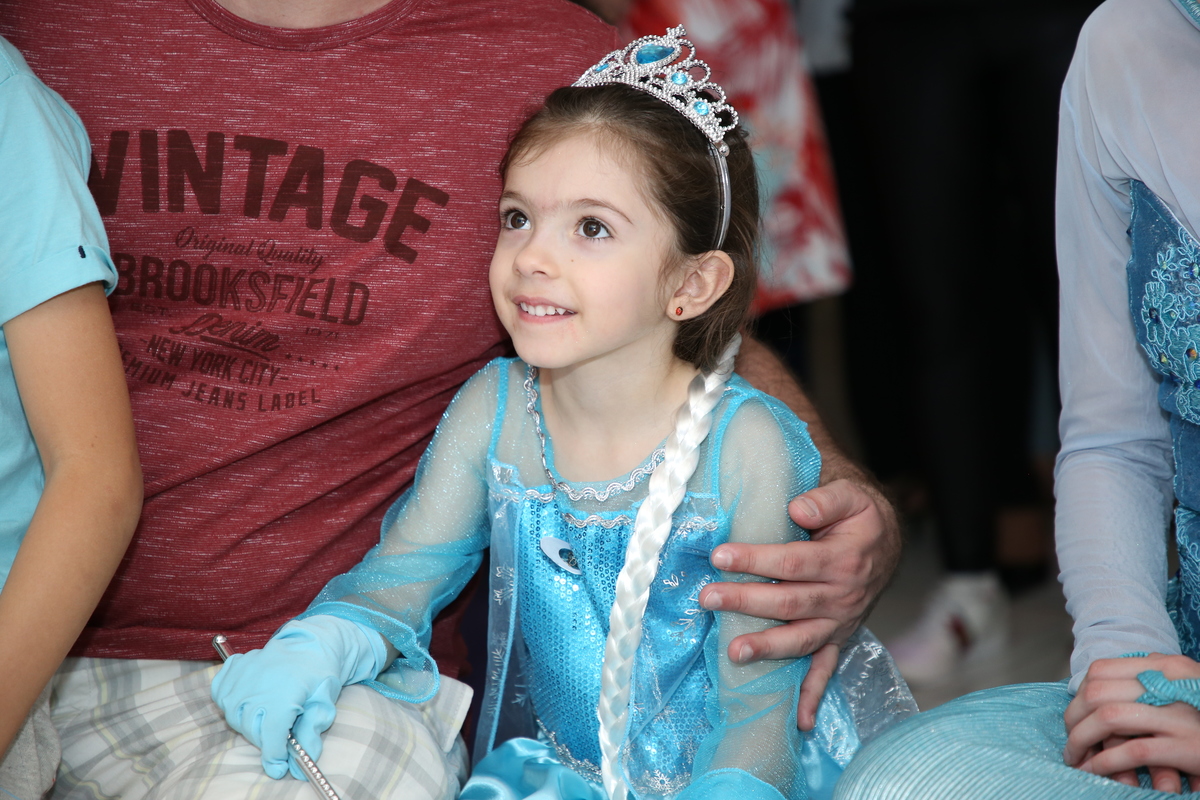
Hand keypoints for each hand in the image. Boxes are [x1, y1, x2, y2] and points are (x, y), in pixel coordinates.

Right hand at [210, 616, 385, 779]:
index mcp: (283, 695)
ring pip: (234, 716)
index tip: (279, 766)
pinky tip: (249, 699)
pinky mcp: (233, 667)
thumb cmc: (318, 674)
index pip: (271, 736)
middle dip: (265, 738)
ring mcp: (242, 675)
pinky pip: (221, 695)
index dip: (274, 755)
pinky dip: (232, 702)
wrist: (310, 642)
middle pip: (251, 730)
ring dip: (249, 722)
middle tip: (280, 733)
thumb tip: (307, 759)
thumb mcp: (324, 702)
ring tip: (267, 713)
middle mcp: (258, 685)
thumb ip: (312, 730)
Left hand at [698, 478, 899, 728]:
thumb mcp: (851, 495)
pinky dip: (812, 696)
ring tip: (733, 652)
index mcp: (844, 560)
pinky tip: (798, 721)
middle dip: (747, 601)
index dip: (756, 559)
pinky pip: (826, 670)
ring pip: (801, 639)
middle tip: (709, 597)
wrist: (887, 541)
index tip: (720, 555)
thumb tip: (797, 511)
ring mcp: (840, 622)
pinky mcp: (838, 638)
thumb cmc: (859, 516)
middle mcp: (843, 596)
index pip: (792, 562)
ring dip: (768, 648)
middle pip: (790, 602)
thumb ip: (826, 499)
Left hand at [1063, 653, 1199, 791]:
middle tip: (1070, 742)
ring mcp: (1180, 715)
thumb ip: (1151, 681)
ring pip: (1108, 717)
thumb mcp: (1183, 688)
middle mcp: (1171, 684)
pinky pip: (1131, 751)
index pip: (1102, 669)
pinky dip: (1105, 761)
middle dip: (1074, 718)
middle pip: (1098, 692)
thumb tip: (1103, 686)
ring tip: (1075, 758)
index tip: (1074, 715)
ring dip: (1082, 741)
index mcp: (1167, 666)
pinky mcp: (1187, 746)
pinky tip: (1094, 770)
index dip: (1079, 694)